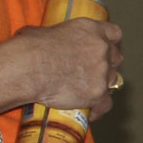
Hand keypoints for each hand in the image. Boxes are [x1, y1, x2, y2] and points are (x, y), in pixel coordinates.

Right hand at [0, 17, 122, 115]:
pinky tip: (91, 112)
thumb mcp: (41, 32)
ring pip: (113, 81)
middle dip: (108, 65)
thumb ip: (53, 36)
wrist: (27, 69)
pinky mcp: (97, 93)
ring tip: (90, 93)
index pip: (114, 33)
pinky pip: (105, 104)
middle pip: (116, 58)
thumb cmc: (29, 49)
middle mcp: (101, 48)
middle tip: (95, 72)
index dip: (111, 43)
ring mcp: (101, 71)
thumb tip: (42, 40)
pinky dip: (98, 109)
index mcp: (90, 30)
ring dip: (103, 86)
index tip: (107, 49)